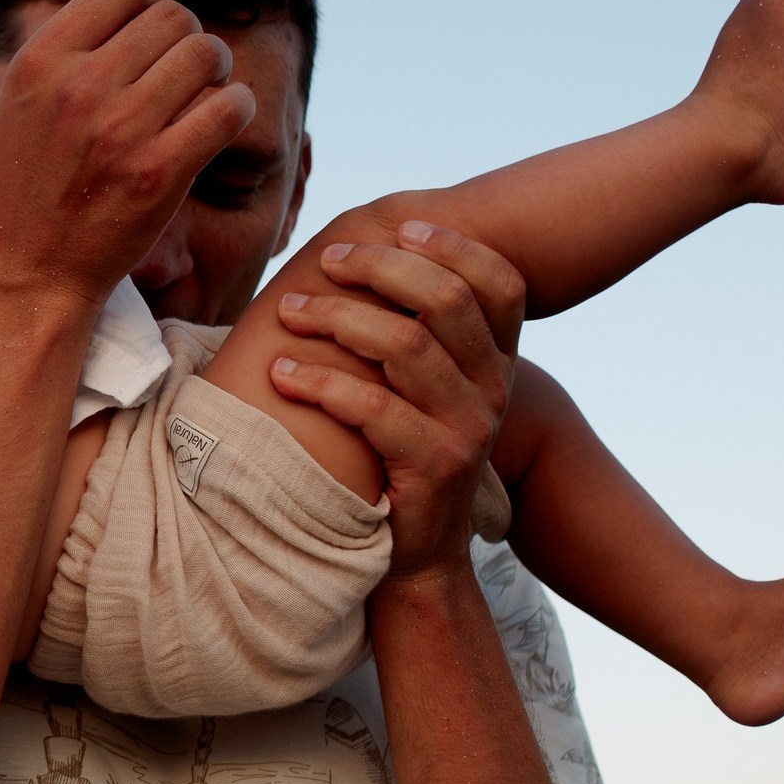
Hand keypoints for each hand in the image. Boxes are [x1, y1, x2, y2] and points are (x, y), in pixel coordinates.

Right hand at [0, 0, 255, 312]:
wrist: (28, 272)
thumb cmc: (25, 189)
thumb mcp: (17, 105)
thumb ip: (64, 54)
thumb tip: (129, 4)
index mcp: (40, 62)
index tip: (155, 32)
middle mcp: (79, 87)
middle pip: (173, 16)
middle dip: (188, 37)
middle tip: (184, 70)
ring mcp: (122, 130)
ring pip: (206, 54)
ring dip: (216, 68)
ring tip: (203, 93)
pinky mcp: (161, 173)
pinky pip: (230, 107)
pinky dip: (236, 106)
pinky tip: (219, 121)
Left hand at [268, 222, 524, 579]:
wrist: (413, 555)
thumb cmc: (397, 455)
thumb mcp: (420, 389)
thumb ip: (413, 332)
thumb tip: (356, 253)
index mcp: (497, 361)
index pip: (501, 283)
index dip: (455, 246)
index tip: (398, 228)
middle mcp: (494, 389)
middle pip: (446, 300)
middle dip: (379, 268)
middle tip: (325, 262)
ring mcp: (469, 428)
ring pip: (404, 345)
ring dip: (335, 319)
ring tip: (287, 313)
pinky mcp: (435, 466)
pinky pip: (373, 408)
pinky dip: (319, 383)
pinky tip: (282, 374)